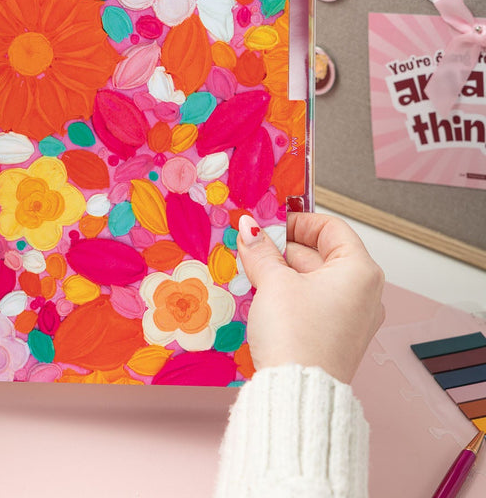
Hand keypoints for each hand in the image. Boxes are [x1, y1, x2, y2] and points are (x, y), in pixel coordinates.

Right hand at [237, 213, 384, 383]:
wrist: (297, 393)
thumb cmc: (297, 336)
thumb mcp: (273, 283)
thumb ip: (261, 251)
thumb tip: (250, 228)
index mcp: (360, 271)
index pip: (330, 228)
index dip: (297, 221)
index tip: (269, 224)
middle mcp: (364, 293)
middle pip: (321, 253)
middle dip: (284, 248)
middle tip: (253, 247)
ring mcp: (352, 317)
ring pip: (314, 279)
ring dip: (283, 271)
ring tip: (253, 271)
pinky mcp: (337, 337)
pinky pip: (314, 302)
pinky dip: (290, 293)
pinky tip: (264, 296)